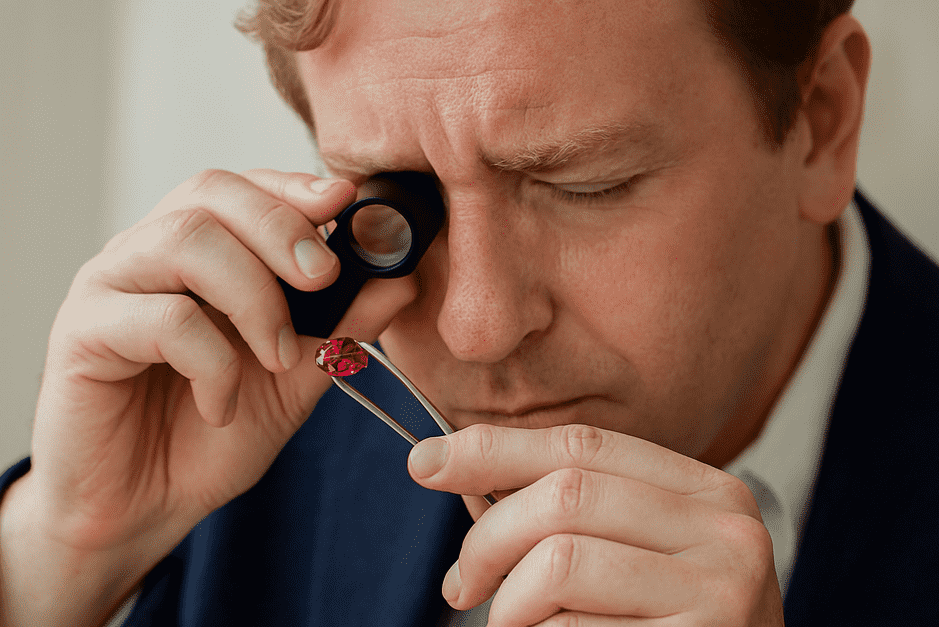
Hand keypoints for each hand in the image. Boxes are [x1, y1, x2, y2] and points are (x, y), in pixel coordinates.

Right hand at [26, 168, 416, 558]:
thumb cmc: (211, 434)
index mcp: (197, 253)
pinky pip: (160, 319)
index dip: (294, 187)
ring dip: (254, 299)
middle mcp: (148, 255)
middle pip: (211, 193)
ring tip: (278, 360)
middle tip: (325, 278)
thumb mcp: (295, 376)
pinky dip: (212, 363)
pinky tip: (223, 405)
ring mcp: (109, 288)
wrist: (142, 508)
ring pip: (185, 241)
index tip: (347, 202)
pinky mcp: (81, 333)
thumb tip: (402, 279)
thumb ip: (342, 326)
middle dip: (281, 227)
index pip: (243, 188)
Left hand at [407, 424, 784, 625]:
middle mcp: (726, 532)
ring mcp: (720, 593)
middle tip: (460, 585)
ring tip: (509, 626)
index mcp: (706, 492)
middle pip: (565, 495)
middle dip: (488, 538)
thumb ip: (568, 509)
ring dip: (508, 602)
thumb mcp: (635, 552)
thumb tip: (445, 464)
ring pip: (560, 562)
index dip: (495, 449)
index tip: (427, 463)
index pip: (584, 445)